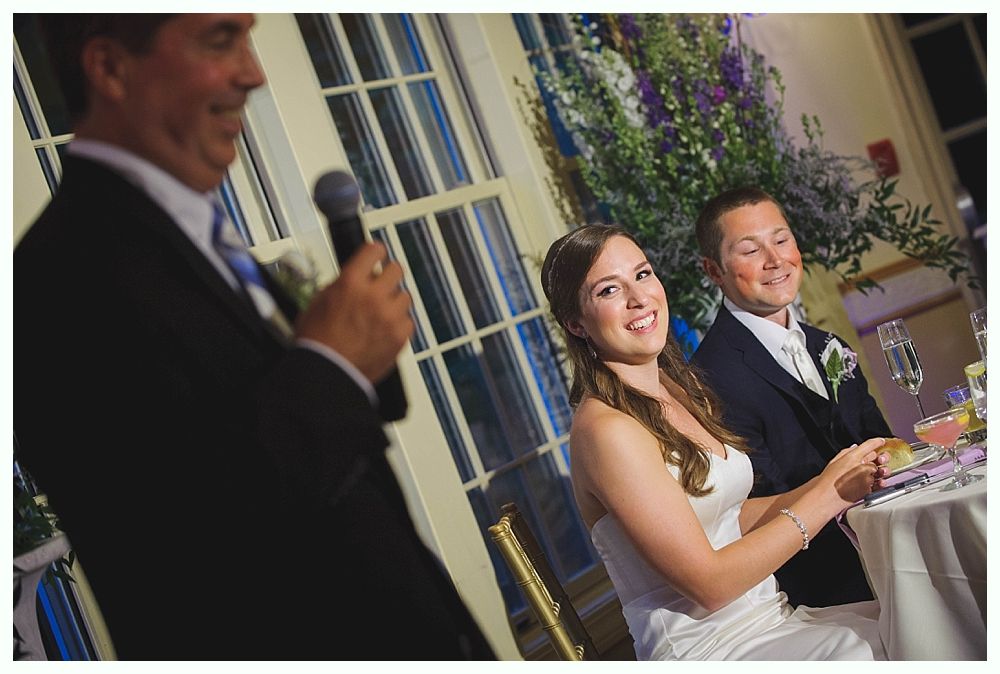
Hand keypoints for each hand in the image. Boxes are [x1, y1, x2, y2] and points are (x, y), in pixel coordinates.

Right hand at [295, 242, 412, 383]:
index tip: (378, 254)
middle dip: (388, 275)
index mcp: (351, 283)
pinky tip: (385, 329)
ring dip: (394, 301)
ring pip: (405, 295)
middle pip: (396, 269)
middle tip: (382, 284)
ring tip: (380, 312)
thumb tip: (354, 277)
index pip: (374, 251)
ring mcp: (389, 316)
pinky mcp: (400, 336)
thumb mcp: (318, 302)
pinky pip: (408, 320)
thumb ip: (342, 285)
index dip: (376, 252)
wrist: (327, 373)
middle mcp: (373, 296)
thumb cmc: (317, 343)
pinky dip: (399, 323)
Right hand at [818, 438, 889, 507]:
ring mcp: (867, 479)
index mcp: (853, 457)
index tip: (880, 441)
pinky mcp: (869, 489)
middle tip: (879, 458)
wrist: (826, 497)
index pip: (870, 445)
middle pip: (877, 457)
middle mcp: (862, 466)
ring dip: (880, 470)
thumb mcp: (834, 461)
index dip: (877, 441)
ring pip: (879, 471)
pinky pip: (878, 484)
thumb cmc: (827, 481)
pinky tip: (877, 482)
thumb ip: (846, 452)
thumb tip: (855, 447)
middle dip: (880, 457)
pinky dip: (878, 483)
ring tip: (879, 471)